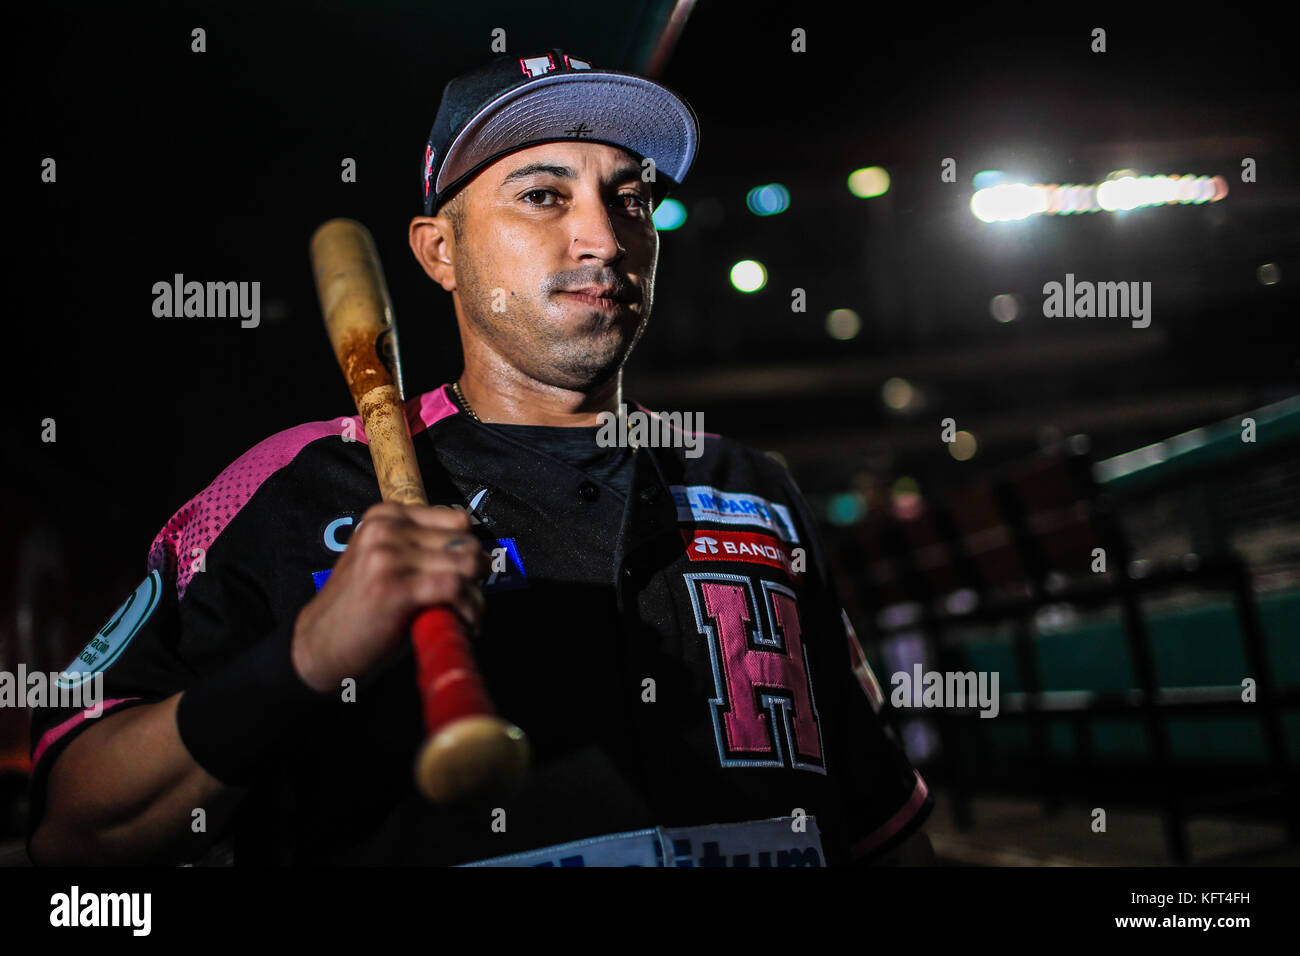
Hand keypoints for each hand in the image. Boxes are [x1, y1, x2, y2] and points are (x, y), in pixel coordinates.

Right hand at [290, 503, 488, 692]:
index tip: (468, 576)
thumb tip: (478, 555)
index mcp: (385, 516)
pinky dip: (469, 609)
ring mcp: (388, 555)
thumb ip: (421, 549)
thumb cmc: (361, 608)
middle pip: (466, 542)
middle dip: (477, 575)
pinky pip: (455, 588)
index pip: (457, 521)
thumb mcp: (384, 562)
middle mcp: (386, 528)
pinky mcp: (395, 587)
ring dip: (475, 596)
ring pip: (466, 563)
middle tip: (468, 601)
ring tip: (467, 616)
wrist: (319, 646)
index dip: (469, 550)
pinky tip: (463, 624)